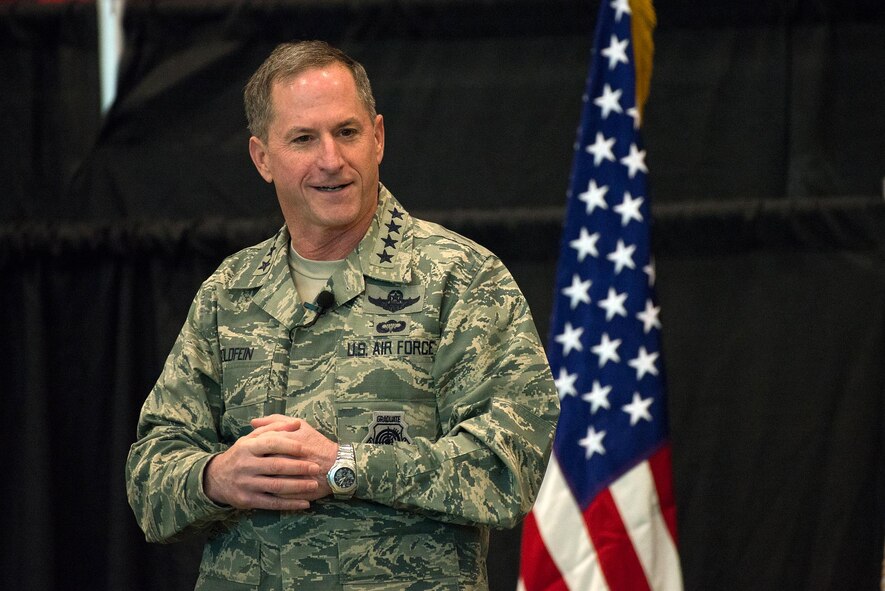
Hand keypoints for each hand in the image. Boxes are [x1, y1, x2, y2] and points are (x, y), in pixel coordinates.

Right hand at [203, 416, 323, 510]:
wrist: (215, 479)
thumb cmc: (241, 454)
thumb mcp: (251, 438)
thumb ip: (274, 428)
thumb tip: (297, 424)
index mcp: (247, 447)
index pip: (271, 443)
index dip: (290, 446)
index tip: (306, 449)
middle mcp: (245, 465)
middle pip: (276, 466)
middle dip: (299, 467)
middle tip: (316, 467)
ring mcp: (246, 484)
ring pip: (276, 486)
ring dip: (298, 486)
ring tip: (314, 484)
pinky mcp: (248, 500)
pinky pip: (272, 503)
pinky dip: (290, 503)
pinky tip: (305, 503)